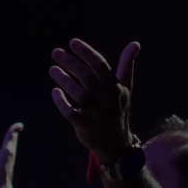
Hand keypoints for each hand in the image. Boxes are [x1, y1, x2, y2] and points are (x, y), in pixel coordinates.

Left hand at [49, 38, 139, 160]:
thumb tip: (135, 44)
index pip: (100, 66)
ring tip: (52, 69)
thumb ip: (126, 66)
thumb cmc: (117, 111)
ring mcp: (96, 114)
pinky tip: (55, 92)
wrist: (117, 144)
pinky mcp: (85, 127)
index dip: (86, 52)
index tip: (73, 42)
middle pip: (87, 76)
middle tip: (56, 52)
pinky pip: (71, 113)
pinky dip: (61, 102)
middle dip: (71, 62)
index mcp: (115, 88)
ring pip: (79, 94)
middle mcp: (107, 100)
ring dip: (64, 80)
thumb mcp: (124, 88)